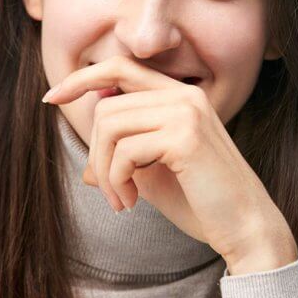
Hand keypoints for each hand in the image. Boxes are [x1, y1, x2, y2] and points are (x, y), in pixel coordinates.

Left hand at [42, 55, 297, 273]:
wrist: (247, 230)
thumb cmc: (202, 204)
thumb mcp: (153, 179)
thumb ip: (123, 162)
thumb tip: (85, 169)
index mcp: (180, 97)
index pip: (121, 68)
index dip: (82, 78)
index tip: (51, 98)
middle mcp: (185, 96)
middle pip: (106, 107)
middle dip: (95, 152)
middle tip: (108, 190)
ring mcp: (187, 113)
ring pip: (110, 127)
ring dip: (104, 171)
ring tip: (119, 200)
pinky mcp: (185, 137)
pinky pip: (125, 151)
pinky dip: (117, 180)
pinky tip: (131, 203)